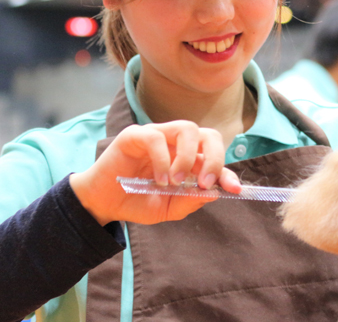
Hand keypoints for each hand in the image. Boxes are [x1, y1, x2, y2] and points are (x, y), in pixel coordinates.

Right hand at [70, 121, 240, 225]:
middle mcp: (176, 143)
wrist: (103, 204)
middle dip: (215, 158)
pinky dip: (162, 159)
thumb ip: (189, 201)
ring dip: (188, 157)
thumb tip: (213, 193)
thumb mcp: (168, 208)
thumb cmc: (136, 201)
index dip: (227, 172)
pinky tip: (159, 180)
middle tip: (205, 182)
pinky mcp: (134, 135)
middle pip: (208, 135)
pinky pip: (155, 137)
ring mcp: (157, 136)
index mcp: (188, 158)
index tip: (235, 189)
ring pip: (187, 128)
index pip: (215, 157)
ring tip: (176, 182)